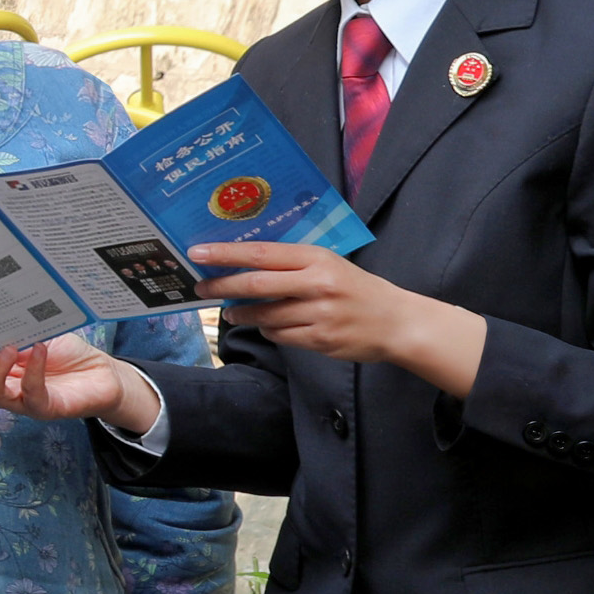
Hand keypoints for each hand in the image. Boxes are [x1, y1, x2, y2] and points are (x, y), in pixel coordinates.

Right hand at [0, 334, 161, 431]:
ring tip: (8, 348)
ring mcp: (23, 401)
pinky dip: (34, 370)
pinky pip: (32, 394)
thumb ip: (15, 330)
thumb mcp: (36, 335)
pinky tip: (39, 349)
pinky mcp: (46, 409)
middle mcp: (4, 388)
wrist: (102, 373)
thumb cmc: (66, 354)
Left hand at [187, 241, 486, 397]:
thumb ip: (292, 263)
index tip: (196, 253)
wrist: (397, 322)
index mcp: (318, 259)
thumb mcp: (329, 264)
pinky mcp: (321, 340)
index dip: (225, 254)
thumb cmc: (357, 288)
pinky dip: (268, 331)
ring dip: (242, 314)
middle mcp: (317, 284)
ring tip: (231, 312)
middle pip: (256, 285)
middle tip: (201, 287)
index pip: (262, 253)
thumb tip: (242, 261)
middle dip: (222, 286)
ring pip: (265, 315)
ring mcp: (320, 314)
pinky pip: (280, 336)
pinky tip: (267, 326)